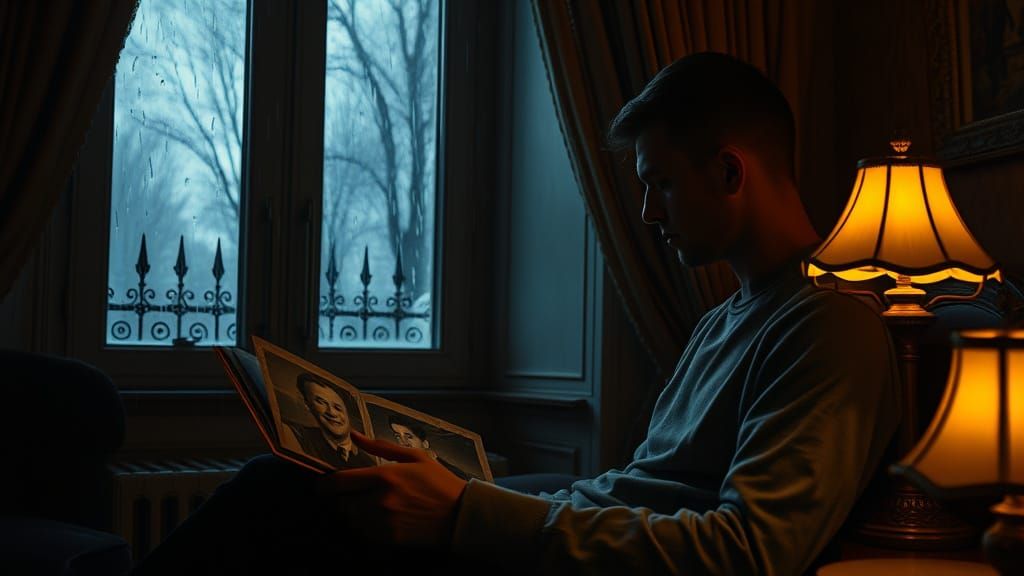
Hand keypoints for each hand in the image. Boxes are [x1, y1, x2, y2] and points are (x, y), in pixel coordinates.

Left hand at [322, 430, 468, 548]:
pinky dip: (368, 528)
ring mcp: (383, 523)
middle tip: (356, 496)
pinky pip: (365, 534)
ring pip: (351, 521)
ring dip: (355, 515)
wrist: (461, 515)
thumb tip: (355, 435)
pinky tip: (384, 520)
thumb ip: (380, 446)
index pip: (338, 483)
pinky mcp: (388, 540)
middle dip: (344, 500)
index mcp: (384, 476)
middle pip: (341, 504)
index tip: (324, 485)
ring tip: (373, 508)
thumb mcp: (415, 457)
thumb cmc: (439, 483)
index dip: (325, 485)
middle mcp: (379, 501)